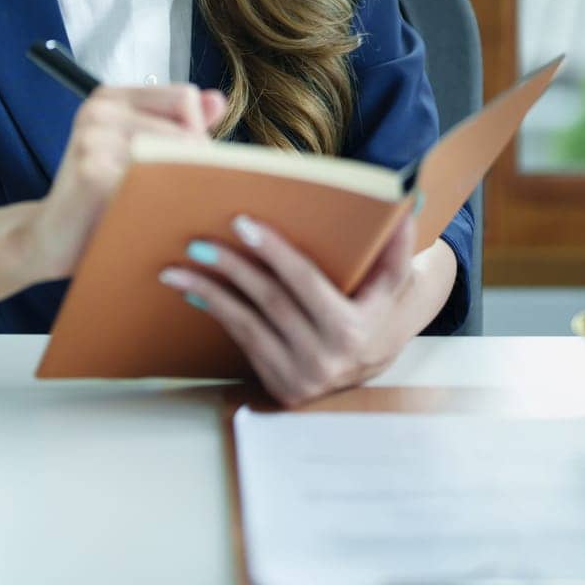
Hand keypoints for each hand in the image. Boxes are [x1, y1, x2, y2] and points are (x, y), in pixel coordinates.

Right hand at [31, 82, 227, 281]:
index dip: (197, 134)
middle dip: (196, 169)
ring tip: (162, 210)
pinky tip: (146, 222)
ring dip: (181, 191)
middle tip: (177, 199)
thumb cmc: (102, 198)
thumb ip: (178, 126)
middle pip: (187, 130)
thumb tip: (218, 101)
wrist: (49, 240)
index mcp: (113, 97)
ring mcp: (93, 137)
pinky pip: (152, 185)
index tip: (184, 166)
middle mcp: (100, 108)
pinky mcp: (91, 172)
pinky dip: (160, 209)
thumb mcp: (138, 152)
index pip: (185, 98)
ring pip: (174, 157)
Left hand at [158, 210, 420, 407]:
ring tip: (176, 268)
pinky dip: (217, 312)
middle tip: (199, 240)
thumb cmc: (379, 306)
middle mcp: (327, 359)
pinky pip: (243, 342)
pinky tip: (195, 291)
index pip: (305, 282)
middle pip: (269, 301)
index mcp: (354, 329)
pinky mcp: (282, 386)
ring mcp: (302, 378)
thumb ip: (399, 242)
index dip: (274, 251)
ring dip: (210, 292)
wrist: (374, 361)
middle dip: (231, 267)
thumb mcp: (395, 279)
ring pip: (248, 323)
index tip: (242, 223)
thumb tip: (408, 198)